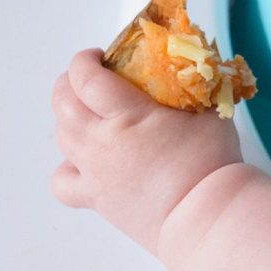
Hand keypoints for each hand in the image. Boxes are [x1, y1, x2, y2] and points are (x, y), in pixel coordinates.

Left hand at [51, 49, 241, 253]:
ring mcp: (94, 171)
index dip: (85, 60)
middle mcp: (101, 142)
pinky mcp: (96, 197)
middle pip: (63, 103)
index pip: (86, 78)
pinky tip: (83, 157)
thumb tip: (194, 67)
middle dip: (70, 82)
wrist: (204, 215)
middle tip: (90, 75)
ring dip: (68, 115)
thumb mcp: (208, 110)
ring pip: (60, 135)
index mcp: (126, 115)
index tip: (98, 55)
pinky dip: (66, 165)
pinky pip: (62, 179)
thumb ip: (194, 86)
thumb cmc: (210, 163)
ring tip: (90, 110)